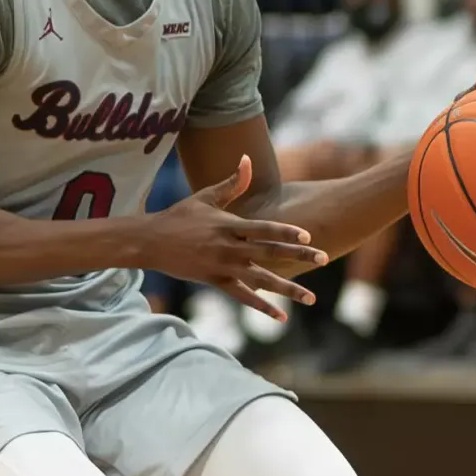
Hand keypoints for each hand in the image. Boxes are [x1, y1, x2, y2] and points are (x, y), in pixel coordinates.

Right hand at [142, 155, 327, 321]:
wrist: (151, 241)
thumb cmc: (180, 215)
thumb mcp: (206, 196)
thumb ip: (232, 183)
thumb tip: (247, 159)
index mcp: (229, 225)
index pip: (264, 228)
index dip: (286, 231)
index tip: (308, 236)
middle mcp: (229, 247)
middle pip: (270, 253)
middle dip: (298, 256)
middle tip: (324, 258)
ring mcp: (223, 266)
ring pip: (261, 280)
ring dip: (288, 289)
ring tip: (310, 298)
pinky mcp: (215, 281)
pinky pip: (243, 296)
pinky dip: (262, 306)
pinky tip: (281, 316)